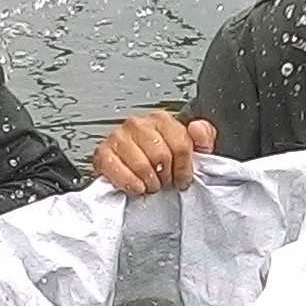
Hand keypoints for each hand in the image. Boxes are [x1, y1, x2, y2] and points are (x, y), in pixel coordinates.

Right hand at [91, 112, 217, 193]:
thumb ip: (203, 136)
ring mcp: (118, 137)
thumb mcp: (192, 147)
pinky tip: (137, 186)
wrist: (136, 169)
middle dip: (166, 176)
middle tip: (164, 182)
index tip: (182, 178)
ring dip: (150, 182)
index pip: (180, 144)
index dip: (184, 168)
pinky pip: (118, 171)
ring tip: (151, 184)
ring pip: (142, 166)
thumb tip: (198, 129)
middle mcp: (137, 124)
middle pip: (161, 156)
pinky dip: (130, 183)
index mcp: (160, 120)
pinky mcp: (102, 153)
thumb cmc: (163, 159)